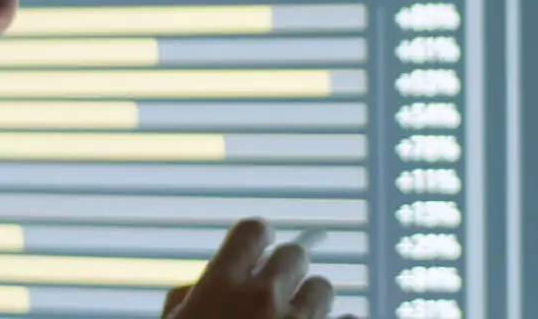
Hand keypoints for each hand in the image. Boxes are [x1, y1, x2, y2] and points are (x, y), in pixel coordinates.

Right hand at [162, 218, 353, 318]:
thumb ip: (187, 300)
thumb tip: (195, 285)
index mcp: (221, 288)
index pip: (253, 229)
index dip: (259, 237)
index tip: (263, 245)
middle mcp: (263, 298)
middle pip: (295, 254)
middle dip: (287, 272)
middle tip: (277, 293)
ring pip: (323, 288)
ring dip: (312, 302)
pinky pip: (351, 318)